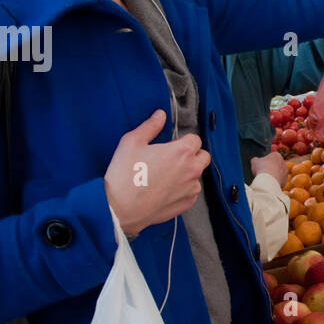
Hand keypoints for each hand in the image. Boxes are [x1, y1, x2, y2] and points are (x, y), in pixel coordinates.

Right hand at [104, 110, 210, 237]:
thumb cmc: (124, 174)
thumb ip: (150, 126)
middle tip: (173, 158)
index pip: (195, 139)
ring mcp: (190, 189)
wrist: (120, 208)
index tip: (172, 145)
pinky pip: (192, 193)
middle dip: (192, 155)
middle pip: (203, 156)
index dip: (183, 140)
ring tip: (166, 176)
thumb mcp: (132, 142)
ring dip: (188, 174)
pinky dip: (183, 190)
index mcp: (182, 152)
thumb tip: (160, 115)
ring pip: (197, 176)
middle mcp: (192, 170)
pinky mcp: (186, 204)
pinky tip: (166, 190)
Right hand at [251, 152, 288, 187]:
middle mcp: (283, 162)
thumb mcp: (254, 161)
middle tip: (263, 172)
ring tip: (265, 179)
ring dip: (273, 175)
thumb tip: (255, 160)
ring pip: (278, 173)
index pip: (271, 156)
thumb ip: (255, 159)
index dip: (265, 161)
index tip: (261, 165)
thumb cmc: (261, 169)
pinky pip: (279, 181)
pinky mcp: (285, 180)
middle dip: (270, 168)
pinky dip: (274, 182)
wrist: (268, 181)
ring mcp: (285, 172)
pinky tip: (269, 183)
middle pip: (275, 165)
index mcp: (276, 155)